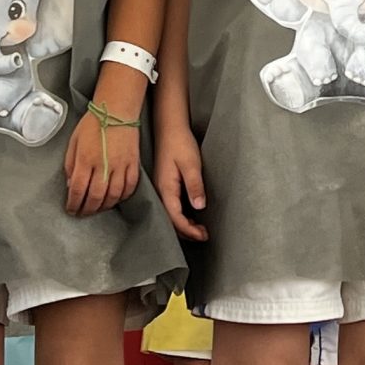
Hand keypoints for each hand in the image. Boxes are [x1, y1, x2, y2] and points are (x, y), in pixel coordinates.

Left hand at [65, 102, 141, 215]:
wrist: (117, 110)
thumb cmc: (93, 123)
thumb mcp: (74, 141)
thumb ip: (70, 164)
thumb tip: (70, 185)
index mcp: (85, 159)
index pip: (77, 189)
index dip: (73, 204)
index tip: (71, 209)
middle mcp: (103, 165)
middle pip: (95, 197)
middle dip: (87, 209)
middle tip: (83, 213)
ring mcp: (121, 165)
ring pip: (113, 196)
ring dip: (104, 206)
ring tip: (98, 208)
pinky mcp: (133, 164)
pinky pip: (130, 187)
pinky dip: (122, 197)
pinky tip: (116, 198)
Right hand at [151, 127, 209, 241]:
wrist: (170, 128)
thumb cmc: (180, 143)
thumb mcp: (191, 164)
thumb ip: (194, 186)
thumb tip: (199, 207)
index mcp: (165, 188)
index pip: (175, 218)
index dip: (189, 230)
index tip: (204, 235)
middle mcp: (160, 191)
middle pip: (170, 221)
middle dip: (186, 232)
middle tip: (204, 236)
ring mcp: (161, 189)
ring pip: (170, 216)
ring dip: (184, 226)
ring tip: (200, 230)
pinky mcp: (164, 185)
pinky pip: (170, 207)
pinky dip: (180, 217)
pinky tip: (191, 217)